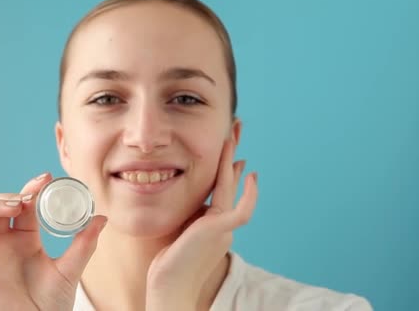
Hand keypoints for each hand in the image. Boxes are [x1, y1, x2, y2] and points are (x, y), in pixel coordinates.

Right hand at [0, 173, 106, 310]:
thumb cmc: (52, 303)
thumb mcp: (70, 270)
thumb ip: (84, 244)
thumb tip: (102, 218)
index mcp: (25, 237)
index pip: (22, 204)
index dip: (30, 189)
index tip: (45, 179)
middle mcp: (2, 242)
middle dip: (9, 197)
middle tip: (28, 199)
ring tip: (12, 207)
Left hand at [146, 139, 258, 309]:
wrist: (169, 287)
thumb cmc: (169, 263)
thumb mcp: (180, 230)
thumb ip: (188, 214)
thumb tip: (192, 196)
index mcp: (212, 224)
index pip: (222, 190)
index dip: (228, 169)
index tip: (231, 153)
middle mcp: (222, 225)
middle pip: (230, 183)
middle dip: (232, 155)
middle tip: (235, 130)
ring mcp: (223, 228)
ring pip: (233, 188)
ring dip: (232, 160)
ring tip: (233, 135)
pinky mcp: (221, 230)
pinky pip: (242, 209)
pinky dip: (248, 193)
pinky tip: (250, 174)